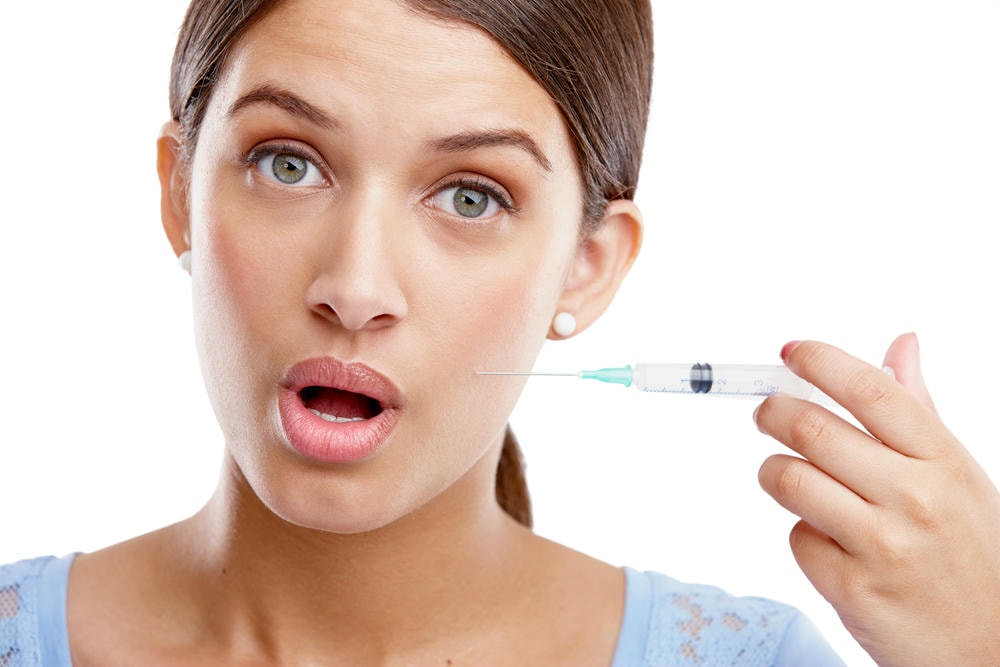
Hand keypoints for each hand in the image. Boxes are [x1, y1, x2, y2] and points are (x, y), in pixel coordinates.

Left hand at [756, 334, 999, 666]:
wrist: (993, 650)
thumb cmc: (974, 555)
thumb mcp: (960, 478)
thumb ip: (919, 412)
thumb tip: (901, 344)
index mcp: (944, 461)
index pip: (871, 391)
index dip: (821, 361)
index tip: (791, 350)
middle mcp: (915, 498)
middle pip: (812, 429)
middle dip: (773, 413)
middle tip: (766, 414)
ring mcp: (883, 545)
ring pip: (788, 479)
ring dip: (773, 472)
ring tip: (786, 477)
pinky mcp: (851, 588)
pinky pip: (796, 538)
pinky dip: (802, 534)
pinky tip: (829, 542)